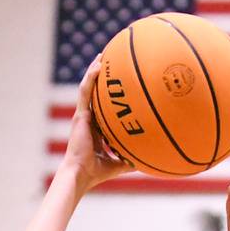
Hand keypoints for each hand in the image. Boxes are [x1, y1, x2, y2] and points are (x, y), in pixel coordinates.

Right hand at [60, 54, 132, 189]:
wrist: (81, 174)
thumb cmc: (97, 173)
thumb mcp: (119, 164)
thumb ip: (130, 159)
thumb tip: (148, 161)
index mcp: (95, 128)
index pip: (101, 107)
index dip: (107, 95)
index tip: (117, 85)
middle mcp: (88, 119)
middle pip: (94, 92)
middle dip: (100, 76)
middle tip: (109, 61)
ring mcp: (82, 116)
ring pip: (88, 88)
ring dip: (94, 71)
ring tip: (102, 56)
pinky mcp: (80, 116)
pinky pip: (85, 92)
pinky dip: (91, 78)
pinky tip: (98, 67)